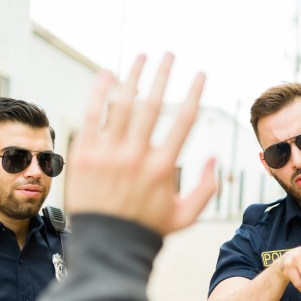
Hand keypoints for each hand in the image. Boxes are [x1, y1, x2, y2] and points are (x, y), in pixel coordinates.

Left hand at [66, 53, 216, 236]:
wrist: (106, 247)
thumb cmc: (147, 230)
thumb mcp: (186, 216)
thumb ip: (206, 188)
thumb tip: (216, 159)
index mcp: (162, 168)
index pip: (183, 120)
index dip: (193, 93)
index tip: (200, 73)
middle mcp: (136, 156)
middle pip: (152, 104)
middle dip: (163, 74)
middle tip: (169, 53)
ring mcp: (107, 154)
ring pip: (122, 104)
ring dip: (133, 75)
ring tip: (141, 56)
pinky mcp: (84, 154)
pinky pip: (92, 115)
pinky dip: (100, 92)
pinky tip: (107, 74)